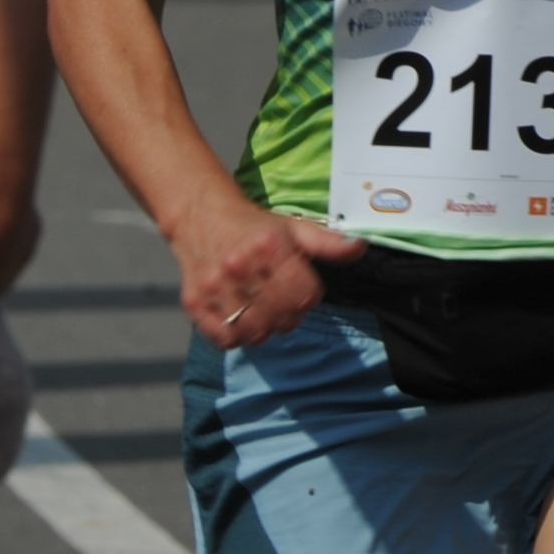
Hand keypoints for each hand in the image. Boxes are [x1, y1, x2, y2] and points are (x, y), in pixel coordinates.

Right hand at [175, 196, 365, 351]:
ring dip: (264, 329)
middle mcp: (239, 265)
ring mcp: (214, 285)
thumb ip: (327, 242)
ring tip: (262, 311)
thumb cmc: (253, 226)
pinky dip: (237, 337)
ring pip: (253, 331)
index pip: (303, 293)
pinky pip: (224, 338)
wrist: (200, 215)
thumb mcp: (293, 227)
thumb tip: (359, 248)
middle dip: (289, 317)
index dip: (309, 299)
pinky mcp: (194, 301)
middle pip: (279, 316)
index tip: (303, 293)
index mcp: (269, 245)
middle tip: (284, 305)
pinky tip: (241, 319)